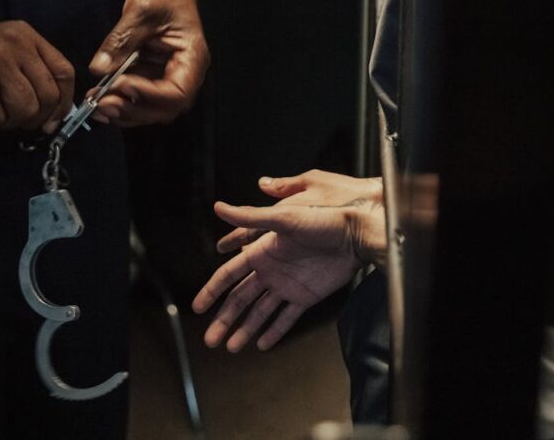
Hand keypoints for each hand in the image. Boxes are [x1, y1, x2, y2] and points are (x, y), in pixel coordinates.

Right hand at [0, 21, 74, 131]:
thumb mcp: (2, 52)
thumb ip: (31, 74)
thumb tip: (55, 117)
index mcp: (25, 34)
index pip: (64, 72)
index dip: (63, 103)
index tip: (52, 120)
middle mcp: (13, 43)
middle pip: (48, 96)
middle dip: (34, 118)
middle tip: (11, 118)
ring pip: (25, 110)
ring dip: (8, 121)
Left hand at [88, 0, 208, 127]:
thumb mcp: (141, 9)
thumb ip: (121, 39)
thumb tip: (99, 69)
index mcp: (192, 58)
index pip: (177, 91)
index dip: (149, 95)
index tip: (121, 84)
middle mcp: (184, 75)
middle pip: (165, 108)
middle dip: (133, 109)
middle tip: (103, 104)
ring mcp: (168, 80)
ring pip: (151, 110)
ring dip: (124, 112)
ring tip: (96, 105)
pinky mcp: (152, 80)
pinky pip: (139, 100)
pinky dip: (120, 104)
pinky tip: (99, 100)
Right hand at [191, 174, 385, 352]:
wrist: (355, 232)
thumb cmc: (322, 219)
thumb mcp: (284, 218)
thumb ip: (250, 216)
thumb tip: (218, 206)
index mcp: (261, 251)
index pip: (229, 275)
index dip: (212, 290)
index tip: (198, 306)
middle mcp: (271, 270)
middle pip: (240, 299)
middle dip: (224, 319)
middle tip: (209, 340)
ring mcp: (288, 285)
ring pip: (260, 312)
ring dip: (245, 330)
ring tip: (231, 347)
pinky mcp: (306, 296)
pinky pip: (286, 317)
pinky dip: (273, 331)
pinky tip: (261, 344)